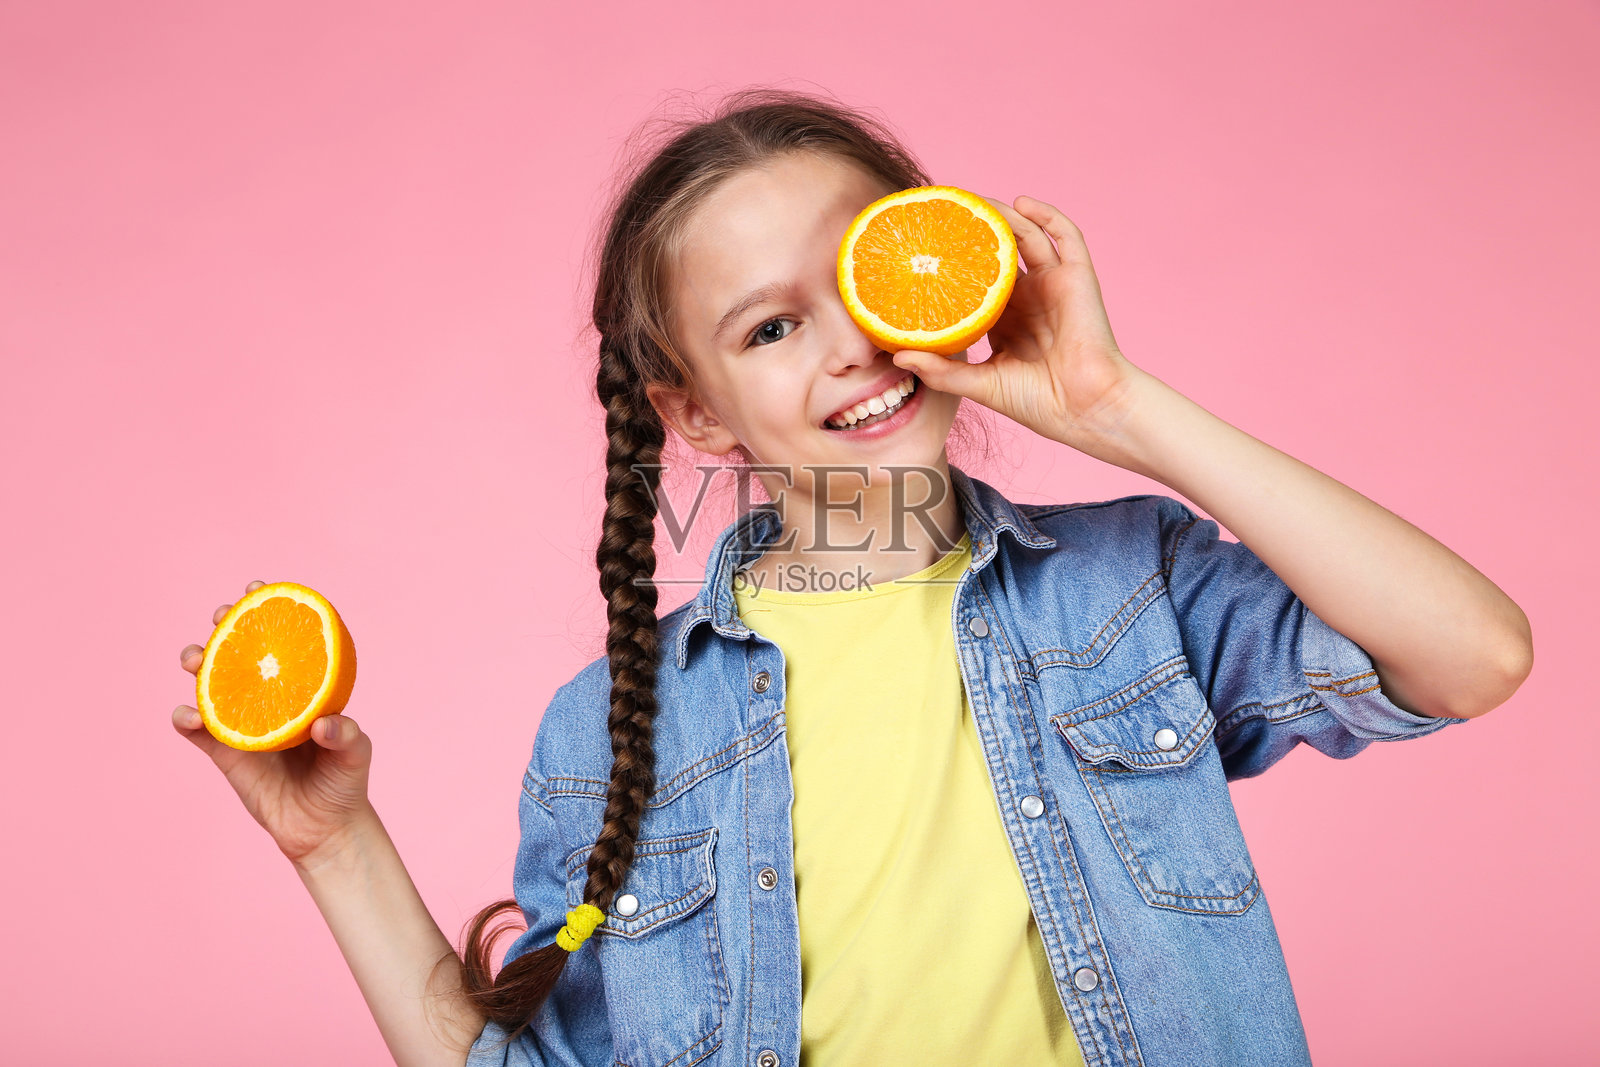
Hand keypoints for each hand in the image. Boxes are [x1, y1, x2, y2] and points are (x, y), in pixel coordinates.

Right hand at [173, 579, 373, 867]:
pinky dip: (186, 718)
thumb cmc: (344, 782)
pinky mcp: (223, 753)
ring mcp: (243, 722)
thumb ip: (346, 736)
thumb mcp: (354, 754)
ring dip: (197, 664)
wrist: (323, 829)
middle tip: (222, 619)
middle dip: (224, 627)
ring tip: (194, 660)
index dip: (267, 611)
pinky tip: (189, 716)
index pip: (283, 640)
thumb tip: (323, 724)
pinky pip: (196, 730)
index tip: (256, 588)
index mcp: (300, 687)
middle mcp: (268, 698)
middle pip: (239, 652)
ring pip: (210, 683)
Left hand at [891, 195, 1143, 457]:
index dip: (952, 265)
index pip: (974, 282)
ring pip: (1026, 237)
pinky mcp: (1076, 277)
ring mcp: (1053, 285)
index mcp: (1005, 321)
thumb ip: (942, 371)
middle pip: (997, 254)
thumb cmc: (1038, 403)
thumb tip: (897, 355)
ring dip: (1002, 216)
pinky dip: (1046, 215)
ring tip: (972, 201)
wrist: (1085, 409)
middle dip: (972, 233)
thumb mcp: (981, 385)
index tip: (922, 248)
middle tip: (942, 214)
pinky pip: (1065, 236)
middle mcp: (1028, 298)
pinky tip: (1020, 203)